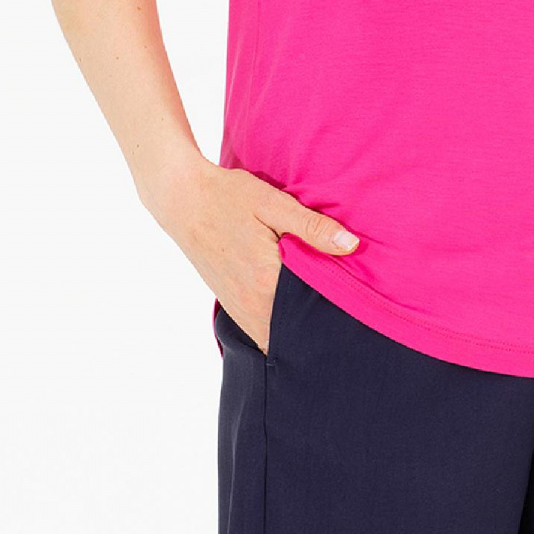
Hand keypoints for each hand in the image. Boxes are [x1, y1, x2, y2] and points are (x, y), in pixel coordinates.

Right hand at [149, 154, 358, 355]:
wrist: (181, 199)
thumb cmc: (228, 197)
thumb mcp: (273, 204)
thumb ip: (312, 227)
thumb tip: (351, 245)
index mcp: (266, 281)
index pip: (312, 313)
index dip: (335, 313)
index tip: (352, 305)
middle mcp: (251, 304)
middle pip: (295, 332)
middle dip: (317, 327)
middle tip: (341, 313)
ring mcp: (238, 308)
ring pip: (276, 336)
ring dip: (296, 329)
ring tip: (318, 311)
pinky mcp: (229, 304)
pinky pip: (260, 330)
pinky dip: (277, 326)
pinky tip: (290, 306)